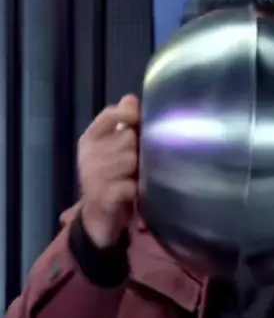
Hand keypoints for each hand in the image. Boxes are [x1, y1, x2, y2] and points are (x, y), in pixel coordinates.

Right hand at [78, 95, 140, 247]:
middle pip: (128, 138)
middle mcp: (88, 156)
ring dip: (141, 170)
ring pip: (131, 160)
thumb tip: (131, 98)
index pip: (109, 114)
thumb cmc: (110, 179)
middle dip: (139, 150)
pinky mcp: (105, 196)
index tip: (141, 122)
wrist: (99, 219)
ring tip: (137, 177)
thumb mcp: (112, 149)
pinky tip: (136, 191)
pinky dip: (138, 188)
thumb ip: (122, 124)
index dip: (129, 114)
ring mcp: (94, 177)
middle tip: (139, 162)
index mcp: (89, 140)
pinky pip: (131, 184)